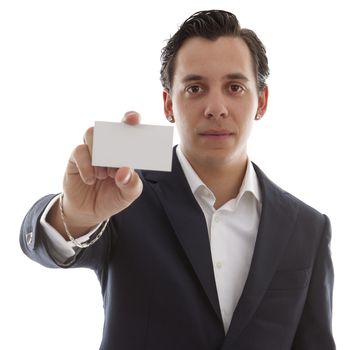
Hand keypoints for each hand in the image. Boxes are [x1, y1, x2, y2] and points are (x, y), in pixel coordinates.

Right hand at [48, 111, 142, 237]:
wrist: (89, 212)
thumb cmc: (112, 197)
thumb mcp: (128, 195)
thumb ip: (131, 184)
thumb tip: (125, 171)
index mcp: (124, 151)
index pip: (128, 128)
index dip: (130, 118)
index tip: (134, 119)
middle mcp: (107, 147)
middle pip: (108, 127)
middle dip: (115, 132)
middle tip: (120, 149)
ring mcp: (91, 151)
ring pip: (92, 134)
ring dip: (100, 153)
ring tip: (105, 175)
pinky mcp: (76, 159)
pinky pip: (79, 152)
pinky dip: (87, 166)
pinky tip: (91, 180)